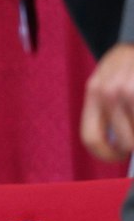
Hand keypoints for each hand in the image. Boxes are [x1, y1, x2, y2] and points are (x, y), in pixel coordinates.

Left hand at [81, 44, 133, 162]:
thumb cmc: (131, 64)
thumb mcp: (112, 81)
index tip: (118, 156)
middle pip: (124, 142)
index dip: (106, 154)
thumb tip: (118, 148)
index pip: (90, 137)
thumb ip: (109, 111)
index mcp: (94, 91)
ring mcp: (129, 89)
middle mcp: (109, 90)